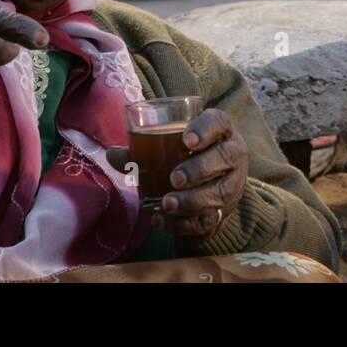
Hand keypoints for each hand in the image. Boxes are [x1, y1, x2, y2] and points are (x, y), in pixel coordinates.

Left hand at [108, 107, 248, 238]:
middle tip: (175, 178)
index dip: (205, 130)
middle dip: (199, 169)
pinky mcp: (224, 211)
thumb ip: (143, 149)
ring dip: (193, 200)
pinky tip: (161, 220)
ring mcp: (232, 184)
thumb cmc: (188, 157)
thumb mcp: (171, 147)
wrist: (212, 185)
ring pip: (220, 193)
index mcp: (220, 132)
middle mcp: (233, 155)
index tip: (186, 140)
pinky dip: (182, 223)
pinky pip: (208, 219)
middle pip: (224, 158)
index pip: (219, 123)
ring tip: (167, 203)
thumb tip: (112, 154)